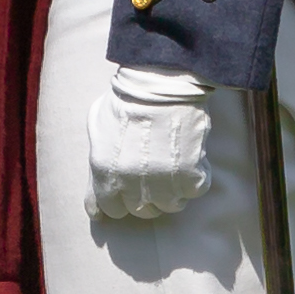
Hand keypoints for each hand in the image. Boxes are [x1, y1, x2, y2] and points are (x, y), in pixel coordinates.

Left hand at [86, 62, 213, 220]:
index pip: (108, 209)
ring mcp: (162, 182)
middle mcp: (131, 183)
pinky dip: (196, 179)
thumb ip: (98, 156)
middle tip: (154, 182)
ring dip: (173, 192)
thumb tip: (98, 183)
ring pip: (170, 206)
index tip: (125, 201)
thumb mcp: (98, 125)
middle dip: (146, 198)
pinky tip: (194, 163)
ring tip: (175, 172)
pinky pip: (195, 190)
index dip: (118, 204)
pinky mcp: (189, 175)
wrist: (160, 82)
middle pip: (141, 211)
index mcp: (104, 171)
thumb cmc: (126, 97)